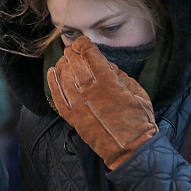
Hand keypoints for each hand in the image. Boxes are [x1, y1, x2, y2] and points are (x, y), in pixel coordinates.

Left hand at [47, 36, 157, 168]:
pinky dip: (52, 82)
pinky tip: (52, 72)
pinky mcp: (73, 117)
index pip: (90, 55)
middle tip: (74, 49)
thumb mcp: (137, 91)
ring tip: (65, 60)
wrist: (130, 148)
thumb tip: (105, 64)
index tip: (84, 42)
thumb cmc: (139, 120)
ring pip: (64, 77)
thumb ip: (120, 75)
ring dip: (63, 64)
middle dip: (73, 53)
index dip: (85, 45)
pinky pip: (57, 96)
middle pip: (75, 63)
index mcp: (108, 82)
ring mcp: (79, 105)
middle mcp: (90, 91)